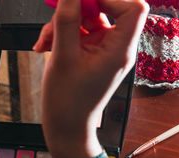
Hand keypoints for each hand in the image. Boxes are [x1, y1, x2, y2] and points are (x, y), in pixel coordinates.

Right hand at [34, 0, 147, 157]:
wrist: (66, 125)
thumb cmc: (69, 101)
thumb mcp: (63, 56)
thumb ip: (68, 19)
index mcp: (120, 50)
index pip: (133, 8)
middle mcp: (117, 48)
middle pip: (107, 8)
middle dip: (77, 9)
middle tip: (56, 16)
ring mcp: (105, 51)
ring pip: (88, 18)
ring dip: (63, 23)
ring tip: (46, 42)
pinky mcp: (93, 54)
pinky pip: (80, 31)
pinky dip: (61, 34)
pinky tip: (45, 47)